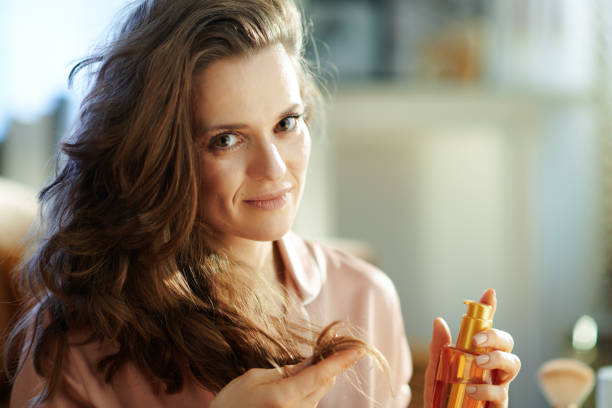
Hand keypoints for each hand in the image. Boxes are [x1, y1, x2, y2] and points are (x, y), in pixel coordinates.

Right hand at [210, 348, 362, 407]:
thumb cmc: (231, 404)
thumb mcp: (254, 379)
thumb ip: (286, 370)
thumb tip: (311, 362)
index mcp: (283, 397)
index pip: (319, 375)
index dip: (340, 361)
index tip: (358, 350)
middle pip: (325, 384)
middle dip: (327, 366)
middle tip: (323, 349)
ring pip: (319, 394)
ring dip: (316, 379)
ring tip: (291, 374)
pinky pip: (310, 404)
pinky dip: (308, 391)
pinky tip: (292, 387)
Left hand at [423, 289, 520, 407]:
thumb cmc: (441, 399)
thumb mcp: (435, 372)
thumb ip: (438, 349)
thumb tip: (439, 321)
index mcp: (477, 355)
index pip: (487, 330)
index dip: (490, 310)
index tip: (489, 293)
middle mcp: (491, 369)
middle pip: (506, 343)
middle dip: (496, 336)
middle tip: (476, 340)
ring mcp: (497, 387)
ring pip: (513, 364)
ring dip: (498, 359)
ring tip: (478, 362)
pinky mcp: (498, 406)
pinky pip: (501, 395)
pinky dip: (487, 390)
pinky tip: (471, 389)